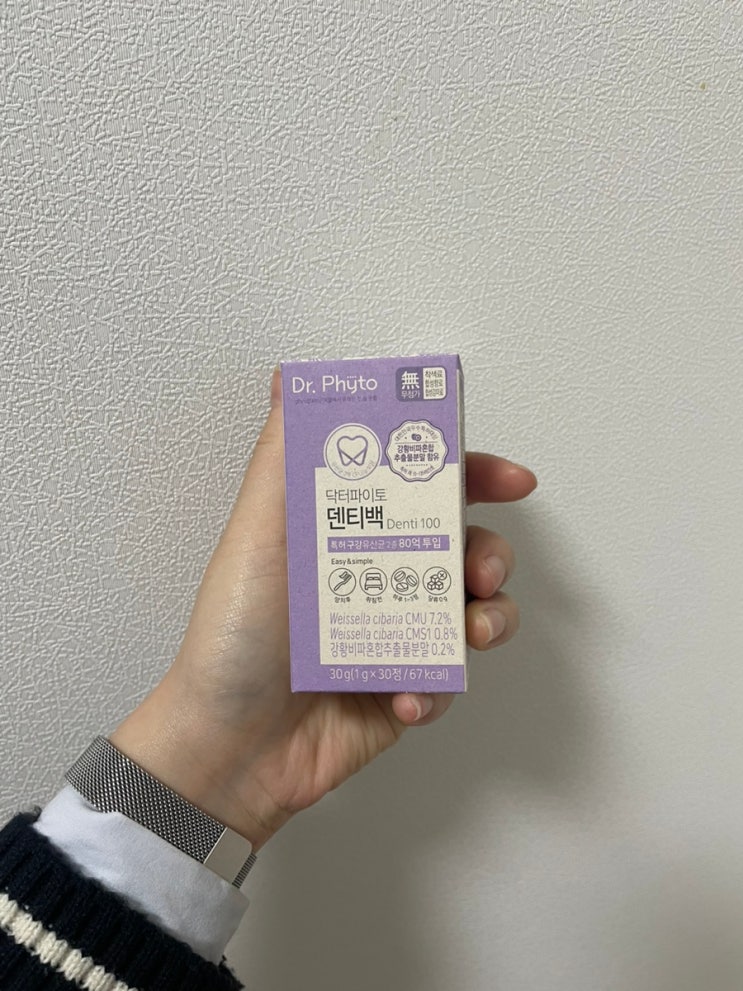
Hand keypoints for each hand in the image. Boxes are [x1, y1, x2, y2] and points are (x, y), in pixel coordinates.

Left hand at [111, 371, 536, 849]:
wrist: (227, 746)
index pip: (423, 490)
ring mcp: (398, 635)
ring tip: (465, 634)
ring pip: (477, 613)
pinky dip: (438, 686)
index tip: (510, 479)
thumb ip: (285, 457)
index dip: (473, 476)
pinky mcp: (408, 690)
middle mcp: (380, 578)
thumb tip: (294, 379)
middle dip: (490, 553)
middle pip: (466, 547)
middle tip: (479, 569)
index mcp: (350, 534)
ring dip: (487, 619)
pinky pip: (451, 680)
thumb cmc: (233, 636)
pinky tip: (404, 696)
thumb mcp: (257, 534)